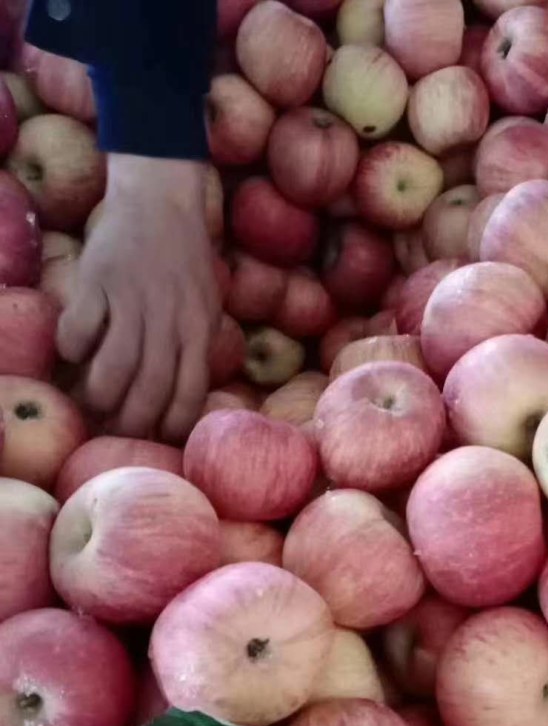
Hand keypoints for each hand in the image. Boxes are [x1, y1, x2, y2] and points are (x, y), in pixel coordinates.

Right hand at [58, 154, 219, 441]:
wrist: (160, 197)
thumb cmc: (184, 258)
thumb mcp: (206, 303)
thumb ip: (196, 344)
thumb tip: (181, 398)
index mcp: (200, 326)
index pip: (191, 390)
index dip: (173, 422)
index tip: (158, 437)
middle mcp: (169, 317)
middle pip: (151, 387)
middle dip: (133, 420)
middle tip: (117, 429)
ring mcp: (133, 299)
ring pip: (115, 367)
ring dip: (101, 395)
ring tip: (94, 403)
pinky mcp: (98, 281)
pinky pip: (80, 329)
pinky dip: (73, 349)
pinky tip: (74, 351)